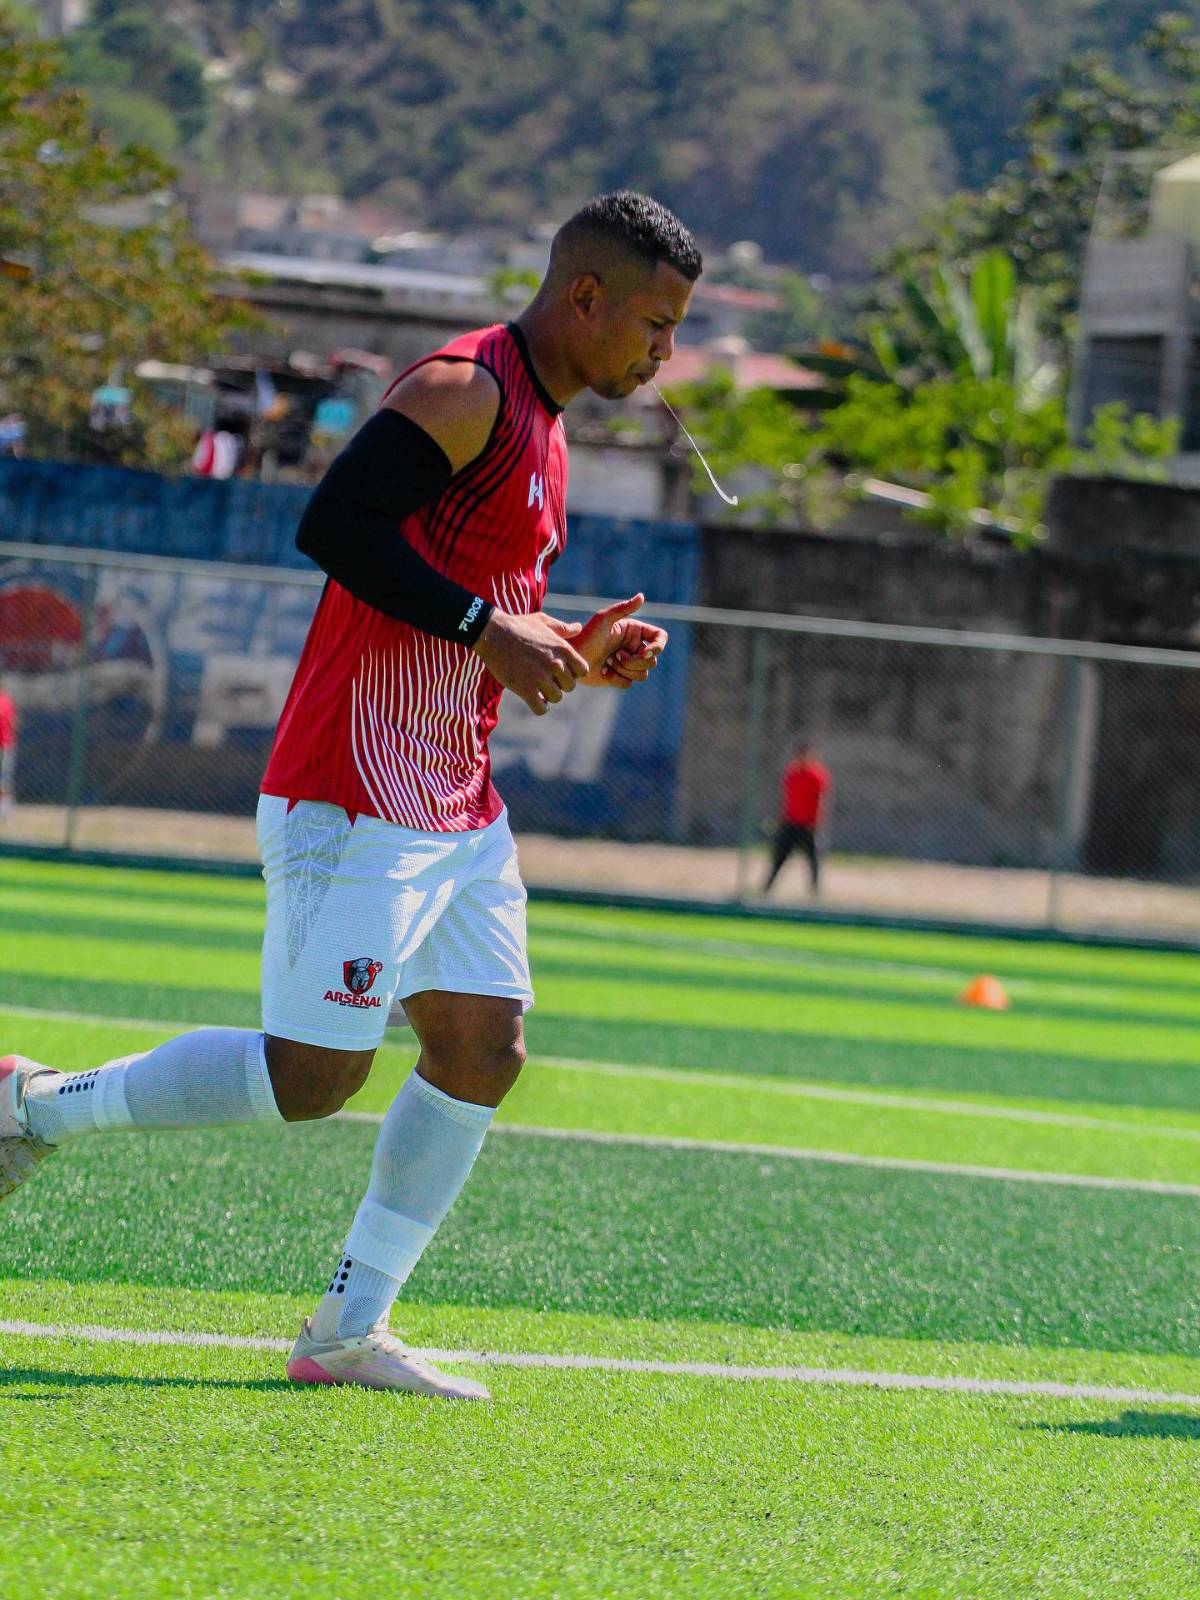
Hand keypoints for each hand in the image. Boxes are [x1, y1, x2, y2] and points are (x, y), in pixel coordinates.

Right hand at [473, 610, 588, 714]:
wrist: (493, 633)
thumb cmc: (518, 625)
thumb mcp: (543, 622)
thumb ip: (563, 628)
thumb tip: (578, 627)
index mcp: (563, 648)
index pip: (582, 671)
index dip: (573, 672)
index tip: (560, 671)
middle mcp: (555, 664)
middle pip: (570, 686)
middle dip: (559, 684)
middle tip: (546, 679)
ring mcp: (541, 677)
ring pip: (556, 698)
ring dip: (547, 695)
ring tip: (537, 687)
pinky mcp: (526, 689)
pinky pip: (541, 709)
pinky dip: (539, 707)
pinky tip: (532, 699)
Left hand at [570, 594, 668, 688]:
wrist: (571, 658)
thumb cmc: (586, 635)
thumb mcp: (604, 619)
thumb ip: (624, 608)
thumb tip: (642, 596)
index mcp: (635, 632)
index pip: (660, 638)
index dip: (658, 647)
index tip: (646, 653)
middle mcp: (634, 647)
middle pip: (652, 661)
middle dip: (634, 661)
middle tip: (616, 655)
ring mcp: (628, 663)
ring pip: (642, 675)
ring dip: (625, 670)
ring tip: (609, 661)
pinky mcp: (620, 677)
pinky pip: (629, 683)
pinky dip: (616, 679)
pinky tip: (604, 671)